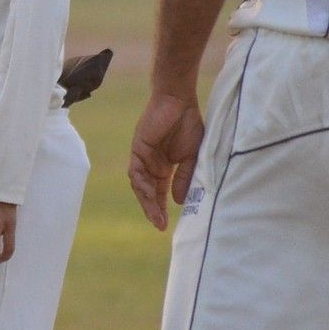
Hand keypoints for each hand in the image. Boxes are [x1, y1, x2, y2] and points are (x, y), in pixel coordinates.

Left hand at [128, 92, 205, 230]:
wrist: (179, 102)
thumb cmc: (189, 125)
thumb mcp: (192, 157)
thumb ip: (184, 178)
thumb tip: (178, 201)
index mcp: (165, 167)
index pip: (160, 192)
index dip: (161, 209)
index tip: (166, 226)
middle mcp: (152, 164)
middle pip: (148, 192)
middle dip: (152, 209)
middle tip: (159, 225)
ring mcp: (144, 157)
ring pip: (140, 184)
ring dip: (147, 200)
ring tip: (156, 215)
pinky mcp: (138, 148)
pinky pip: (136, 170)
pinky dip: (141, 183)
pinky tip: (150, 194)